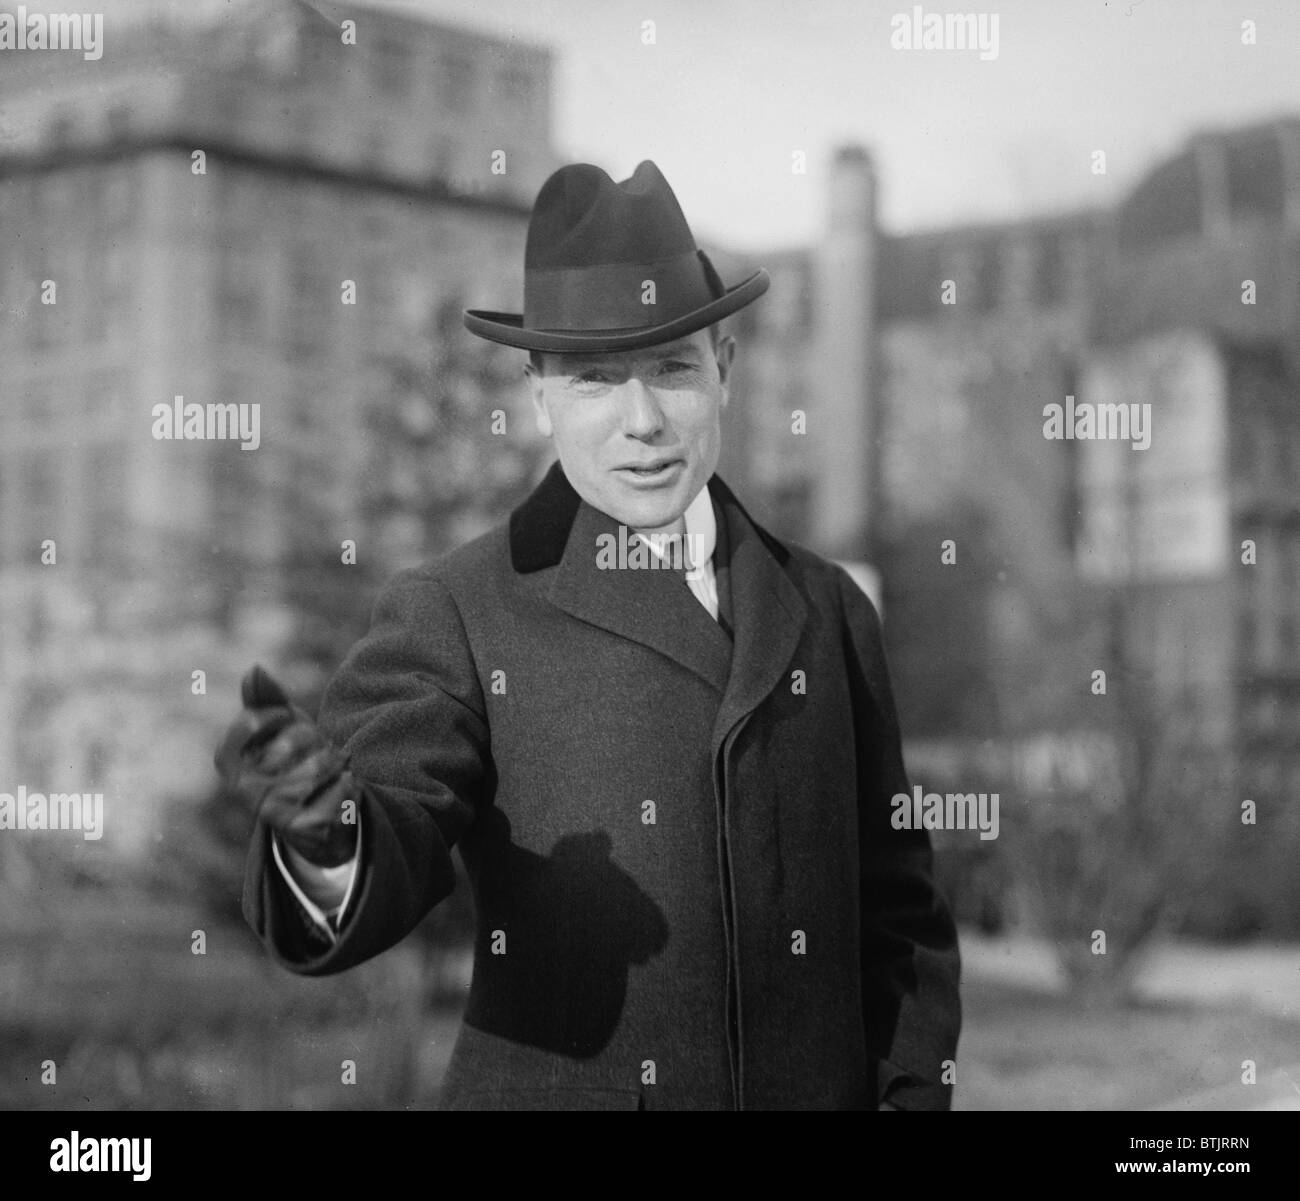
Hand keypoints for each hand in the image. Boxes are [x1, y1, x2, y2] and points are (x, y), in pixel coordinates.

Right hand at [215, 664, 357, 866]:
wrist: (317, 817)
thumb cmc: (294, 757)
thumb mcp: (280, 723)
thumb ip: (266, 696)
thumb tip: (254, 669)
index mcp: (228, 761)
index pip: (253, 719)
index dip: (279, 716)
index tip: (283, 724)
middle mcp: (243, 790)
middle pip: (295, 739)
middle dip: (314, 739)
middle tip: (313, 753)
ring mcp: (272, 813)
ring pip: (322, 763)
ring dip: (335, 760)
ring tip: (327, 771)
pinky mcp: (305, 829)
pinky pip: (342, 787)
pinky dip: (350, 782)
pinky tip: (339, 789)